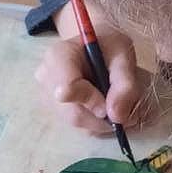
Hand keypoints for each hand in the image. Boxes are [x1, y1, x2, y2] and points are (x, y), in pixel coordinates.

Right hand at [35, 1, 150, 134]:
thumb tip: (117, 116)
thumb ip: (125, 84)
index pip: (67, 89)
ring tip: (112, 99)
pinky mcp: (54, 111)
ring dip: (101, 119)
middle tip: (121, 104)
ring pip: (77, 123)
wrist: (96, 46)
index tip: (110, 101)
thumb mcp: (123, 55)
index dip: (92, 101)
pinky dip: (96, 121)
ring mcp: (47, 96)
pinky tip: (101, 104)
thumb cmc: (108, 47)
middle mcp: (46, 78)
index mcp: (58, 56)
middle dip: (102, 114)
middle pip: (73, 113)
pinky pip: (78, 126)